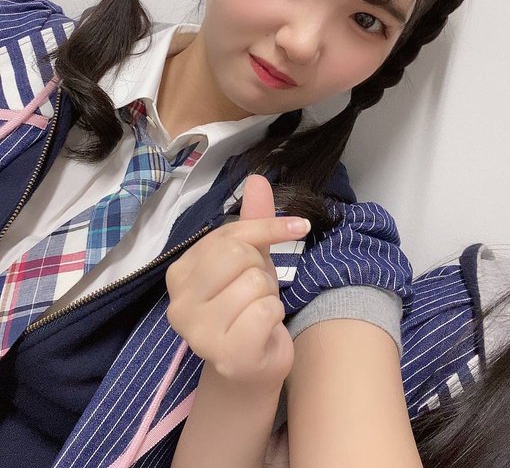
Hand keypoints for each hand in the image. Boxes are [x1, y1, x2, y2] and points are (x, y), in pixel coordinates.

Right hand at [166, 175, 309, 386]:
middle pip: (238, 254)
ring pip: (255, 283)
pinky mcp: (224, 353)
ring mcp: (197, 332)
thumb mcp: (251, 260)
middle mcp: (179, 302)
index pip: (228, 235)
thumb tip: (257, 178)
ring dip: (269, 296)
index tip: (300, 226)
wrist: (252, 366)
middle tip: (258, 291)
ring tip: (258, 313)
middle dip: (261, 269)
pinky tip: (263, 331)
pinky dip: (275, 317)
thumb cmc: (247, 308)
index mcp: (180, 274)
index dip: (268, 228)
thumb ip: (252, 221)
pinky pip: (265, 311)